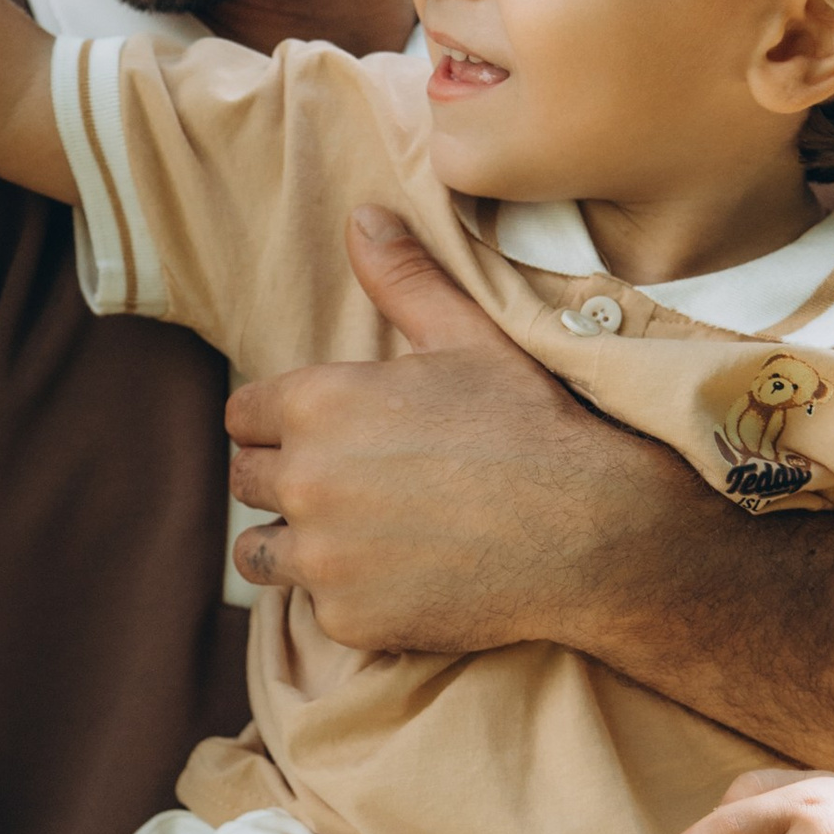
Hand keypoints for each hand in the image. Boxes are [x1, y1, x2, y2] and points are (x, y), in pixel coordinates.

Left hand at [225, 208, 685, 654]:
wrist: (591, 532)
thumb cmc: (531, 426)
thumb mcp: (468, 339)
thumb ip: (403, 278)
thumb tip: (361, 217)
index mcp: (316, 402)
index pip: (241, 414)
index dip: (278, 421)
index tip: (321, 432)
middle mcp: (303, 478)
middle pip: (245, 479)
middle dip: (283, 477)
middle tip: (346, 483)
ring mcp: (321, 555)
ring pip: (259, 550)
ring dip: (292, 542)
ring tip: (350, 536)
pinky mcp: (345, 616)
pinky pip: (315, 606)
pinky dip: (345, 596)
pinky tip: (397, 577)